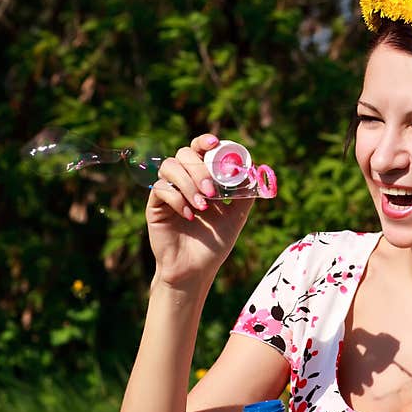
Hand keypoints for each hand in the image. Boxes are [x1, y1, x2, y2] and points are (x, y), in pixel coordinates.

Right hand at [146, 134, 254, 287]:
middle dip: (199, 169)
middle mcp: (184, 181)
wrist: (195, 270)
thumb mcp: (236, 217)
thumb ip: (245, 195)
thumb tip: (255, 172)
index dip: (204, 141)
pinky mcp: (155, 206)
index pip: (199, 150)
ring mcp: (168, 192)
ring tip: (203, 206)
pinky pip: (160, 189)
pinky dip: (177, 199)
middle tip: (212, 191)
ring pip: (169, 166)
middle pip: (184, 154)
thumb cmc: (214, 244)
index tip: (214, 142)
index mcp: (202, 179)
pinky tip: (189, 216)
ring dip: (188, 183)